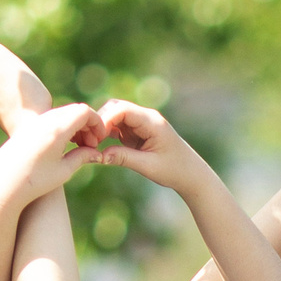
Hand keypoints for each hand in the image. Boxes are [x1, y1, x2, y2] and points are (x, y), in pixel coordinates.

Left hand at [0, 102, 104, 200]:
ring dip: (76, 126)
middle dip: (88, 124)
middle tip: (92, 145)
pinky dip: (63, 127)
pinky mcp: (28, 127)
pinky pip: (52, 119)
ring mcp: (35, 122)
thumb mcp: (64, 170)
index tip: (101, 139)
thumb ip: (82, 157)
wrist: (4, 184)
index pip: (84, 112)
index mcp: (57, 129)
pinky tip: (65, 146)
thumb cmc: (35, 182)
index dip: (97, 123)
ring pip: (63, 114)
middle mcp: (45, 121)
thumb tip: (97, 153)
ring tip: (80, 147)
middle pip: (75, 110)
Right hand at [93, 98, 211, 195]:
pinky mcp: (137, 130)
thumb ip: (124, 158)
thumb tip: (98, 155)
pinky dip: (107, 132)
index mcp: (152, 122)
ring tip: (92, 143)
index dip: (106, 119)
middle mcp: (146, 117)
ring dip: (103, 126)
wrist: (190, 174)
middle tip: (90, 140)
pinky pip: (118, 125)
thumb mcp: (148, 166)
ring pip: (114, 115)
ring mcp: (141, 122)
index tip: (96, 136)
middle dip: (101, 120)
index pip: (123, 109)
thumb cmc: (174, 170)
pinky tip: (100, 145)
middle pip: (116, 107)